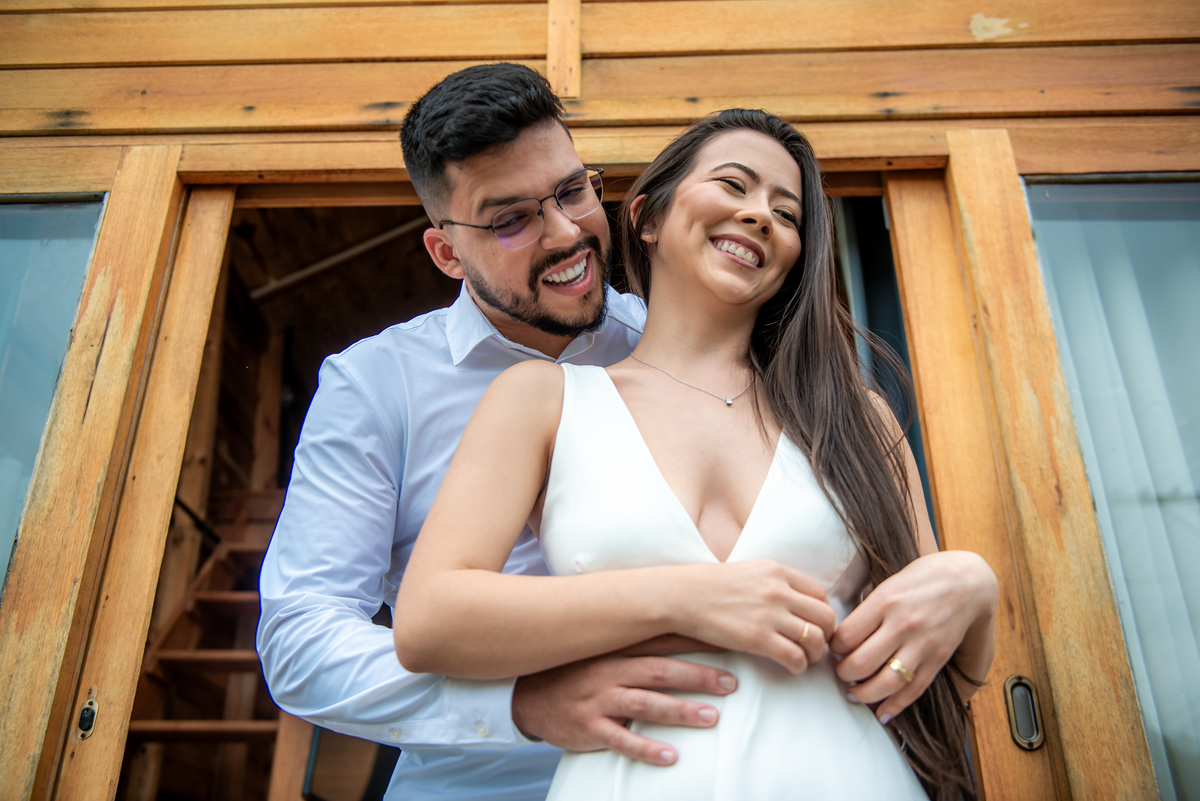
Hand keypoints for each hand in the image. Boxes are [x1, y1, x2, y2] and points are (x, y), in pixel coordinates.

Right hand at [512, 641, 735, 765]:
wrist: (526, 696)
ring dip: (680, 711)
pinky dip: (646, 748)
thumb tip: (678, 626)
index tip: (726, 641)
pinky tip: (670, 756)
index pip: (661, 640)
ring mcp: (598, 699)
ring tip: (711, 718)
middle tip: (731, 684)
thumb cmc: (573, 671)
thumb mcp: (599, 648)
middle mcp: (608, 670)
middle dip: (697, 676)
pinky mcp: (588, 727)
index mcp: (615, 648)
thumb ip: (634, 641)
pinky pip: (620, 740)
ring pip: (645, 704)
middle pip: (660, 671)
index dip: (694, 640)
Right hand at [674, 560, 835, 674]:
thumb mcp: (749, 571)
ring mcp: (770, 615)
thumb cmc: (710, 586)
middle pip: (825, 616)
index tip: (815, 625)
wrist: (681, 596)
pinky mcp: (758, 638)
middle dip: (826, 635)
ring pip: (815, 639)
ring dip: (815, 654)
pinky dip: (799, 666)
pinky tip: (792, 667)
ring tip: (806, 660)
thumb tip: (793, 602)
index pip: (820, 593)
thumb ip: (774, 582)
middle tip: (816, 646)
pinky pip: (795, 657)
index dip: (822, 612)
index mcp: (777, 571)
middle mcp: (779, 590)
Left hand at [830, 551, 997, 723]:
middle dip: (844, 674)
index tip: (833, 650)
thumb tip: (843, 635)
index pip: (846, 636)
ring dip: (865, 695)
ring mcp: (922, 644)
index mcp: (885, 601)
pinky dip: (896, 706)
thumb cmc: (923, 578)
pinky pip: (914, 689)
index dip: (834, 648)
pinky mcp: (938, 658)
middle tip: (840, 673)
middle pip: (861, 663)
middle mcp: (902, 624)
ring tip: (854, 695)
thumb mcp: (888, 583)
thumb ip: (868, 609)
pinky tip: (883, 713)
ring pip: (887, 682)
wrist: (967, 581)